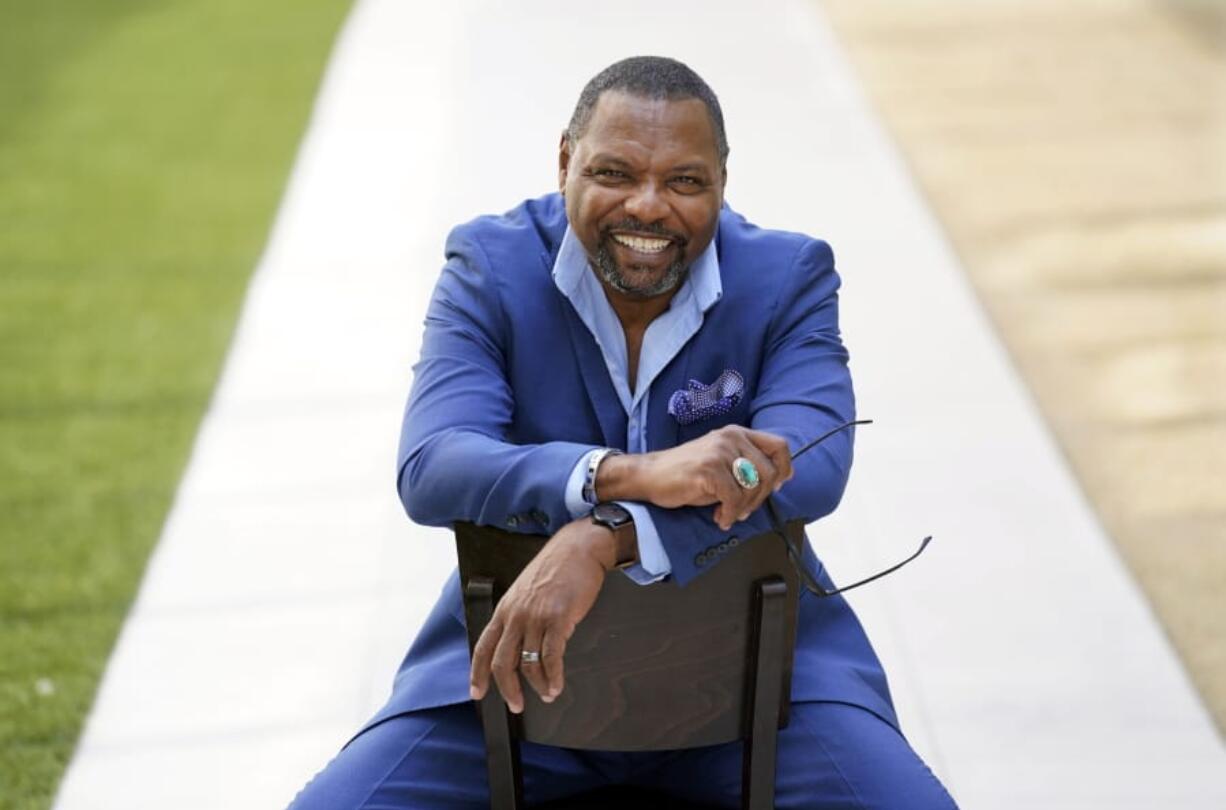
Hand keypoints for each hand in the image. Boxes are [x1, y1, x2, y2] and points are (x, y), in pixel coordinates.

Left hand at [469, 517, 616, 712]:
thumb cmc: (556, 568)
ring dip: (538, 685)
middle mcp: (516, 615)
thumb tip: (520, 645)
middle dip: (508, 690)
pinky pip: (551, 657)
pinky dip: (554, 676)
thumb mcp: (526, 591)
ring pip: (529, 663)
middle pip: (502, 662)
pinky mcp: (558, 619)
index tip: (477, 692)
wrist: (578, 548)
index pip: (483, 646)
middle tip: (516, 705)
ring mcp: (536, 617)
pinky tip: (557, 685)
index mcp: (505, 609)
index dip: (478, 673)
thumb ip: (519, 616)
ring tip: (547, 694)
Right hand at [599, 426, 792, 530]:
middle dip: (760, 498)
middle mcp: (731, 438)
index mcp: (737, 433)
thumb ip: (745, 464)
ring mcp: (719, 452)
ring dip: (744, 508)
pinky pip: (734, 499)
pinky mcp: (709, 470)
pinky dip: (729, 514)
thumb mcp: (721, 460)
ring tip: (728, 513)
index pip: (779, 446)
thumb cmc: (685, 472)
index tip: (777, 485)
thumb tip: (773, 482)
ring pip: (752, 487)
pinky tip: (719, 517)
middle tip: (745, 509)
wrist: (650, 475)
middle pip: (769, 472)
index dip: (784, 468)